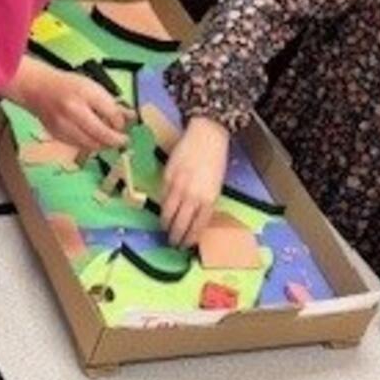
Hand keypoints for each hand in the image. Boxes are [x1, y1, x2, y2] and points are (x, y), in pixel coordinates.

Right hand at [2, 56, 129, 150]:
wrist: (39, 88)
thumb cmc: (69, 86)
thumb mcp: (93, 87)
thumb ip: (111, 104)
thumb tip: (130, 117)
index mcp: (84, 95)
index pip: (111, 114)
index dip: (121, 123)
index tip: (124, 125)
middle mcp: (73, 112)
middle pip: (100, 135)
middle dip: (115, 140)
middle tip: (123, 140)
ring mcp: (63, 126)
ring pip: (90, 145)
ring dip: (104, 145)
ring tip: (110, 140)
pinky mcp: (57, 136)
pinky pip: (79, 146)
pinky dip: (90, 145)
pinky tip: (95, 140)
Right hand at [160, 115, 229, 246]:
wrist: (207, 135)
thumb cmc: (215, 159)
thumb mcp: (216, 185)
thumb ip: (206, 203)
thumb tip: (196, 219)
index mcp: (209, 199)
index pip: (197, 227)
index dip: (189, 239)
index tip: (186, 245)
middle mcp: (193, 195)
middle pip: (180, 224)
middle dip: (176, 237)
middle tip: (173, 243)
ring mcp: (178, 186)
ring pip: (167, 213)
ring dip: (165, 225)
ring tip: (165, 230)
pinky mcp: (167, 177)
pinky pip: (163, 198)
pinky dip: (163, 207)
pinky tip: (164, 211)